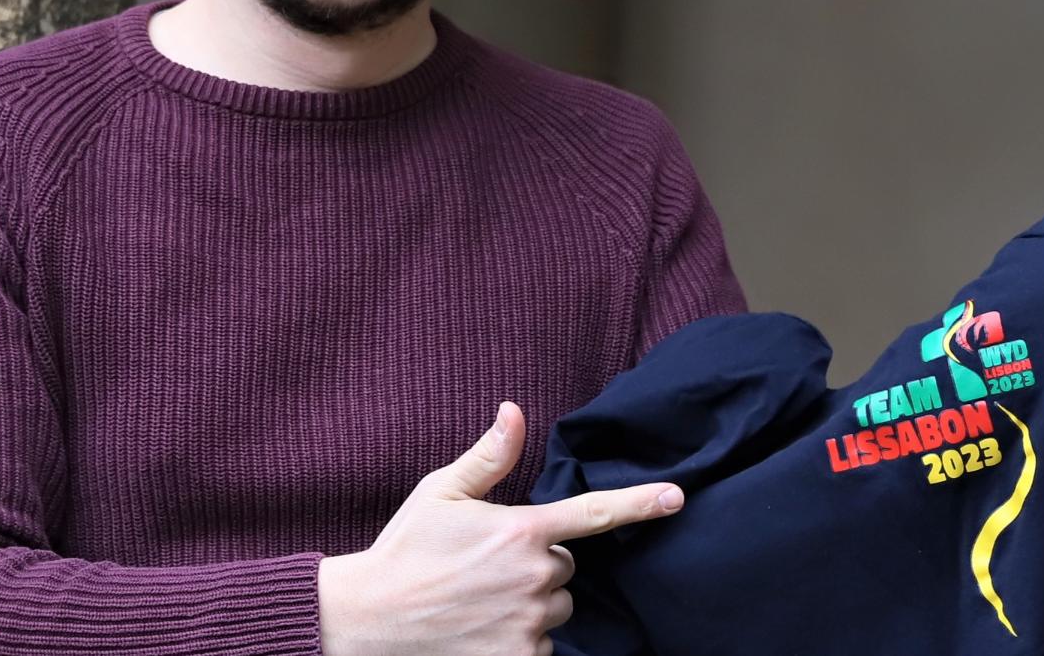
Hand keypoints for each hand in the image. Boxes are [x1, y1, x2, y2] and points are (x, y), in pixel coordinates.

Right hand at [318, 402, 685, 655]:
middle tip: (487, 569)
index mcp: (521, 531)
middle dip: (537, 566)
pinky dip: (520, 640)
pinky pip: (541, 646)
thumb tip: (515, 411)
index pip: (595, 514)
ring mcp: (528, 622)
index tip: (677, 498)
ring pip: (556, 609)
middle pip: (565, 568)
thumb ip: (489, 456)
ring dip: (531, 605)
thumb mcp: (441, 494)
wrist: (366, 620)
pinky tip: (482, 630)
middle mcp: (533, 577)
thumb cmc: (404, 552)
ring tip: (480, 601)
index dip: (641, 504)